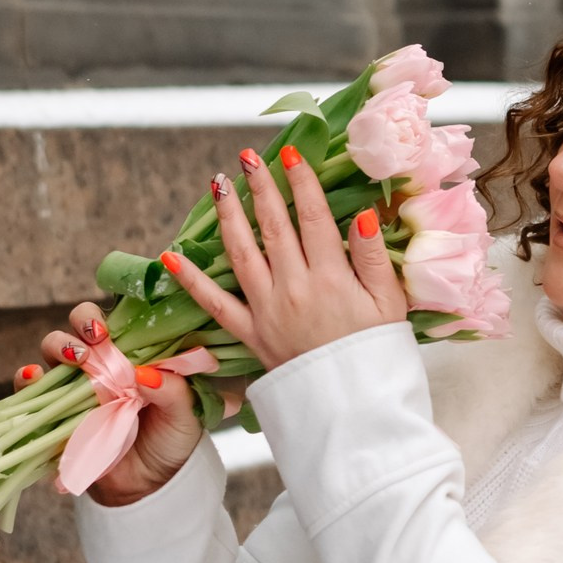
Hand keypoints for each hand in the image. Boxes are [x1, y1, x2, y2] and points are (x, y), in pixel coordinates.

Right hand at [14, 305, 209, 505]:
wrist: (150, 486)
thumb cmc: (170, 442)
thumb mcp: (185, 416)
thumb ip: (174, 391)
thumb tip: (145, 373)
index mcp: (131, 356)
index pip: (113, 321)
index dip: (104, 316)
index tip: (106, 330)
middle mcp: (99, 365)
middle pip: (77, 327)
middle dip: (79, 324)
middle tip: (93, 342)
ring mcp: (74, 387)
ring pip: (52, 350)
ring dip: (58, 347)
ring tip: (74, 361)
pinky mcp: (55, 412)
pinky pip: (31, 392)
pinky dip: (26, 381)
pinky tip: (32, 378)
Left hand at [157, 145, 406, 371]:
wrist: (353, 410)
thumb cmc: (376, 356)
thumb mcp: (390, 306)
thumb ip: (374, 257)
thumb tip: (363, 212)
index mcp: (332, 278)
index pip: (313, 217)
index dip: (301, 181)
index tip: (290, 152)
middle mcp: (294, 288)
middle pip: (273, 227)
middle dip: (260, 187)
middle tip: (248, 158)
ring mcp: (267, 310)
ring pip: (241, 253)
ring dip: (228, 216)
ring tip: (218, 185)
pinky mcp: (251, 334)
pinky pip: (216, 305)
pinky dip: (192, 281)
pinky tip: (172, 257)